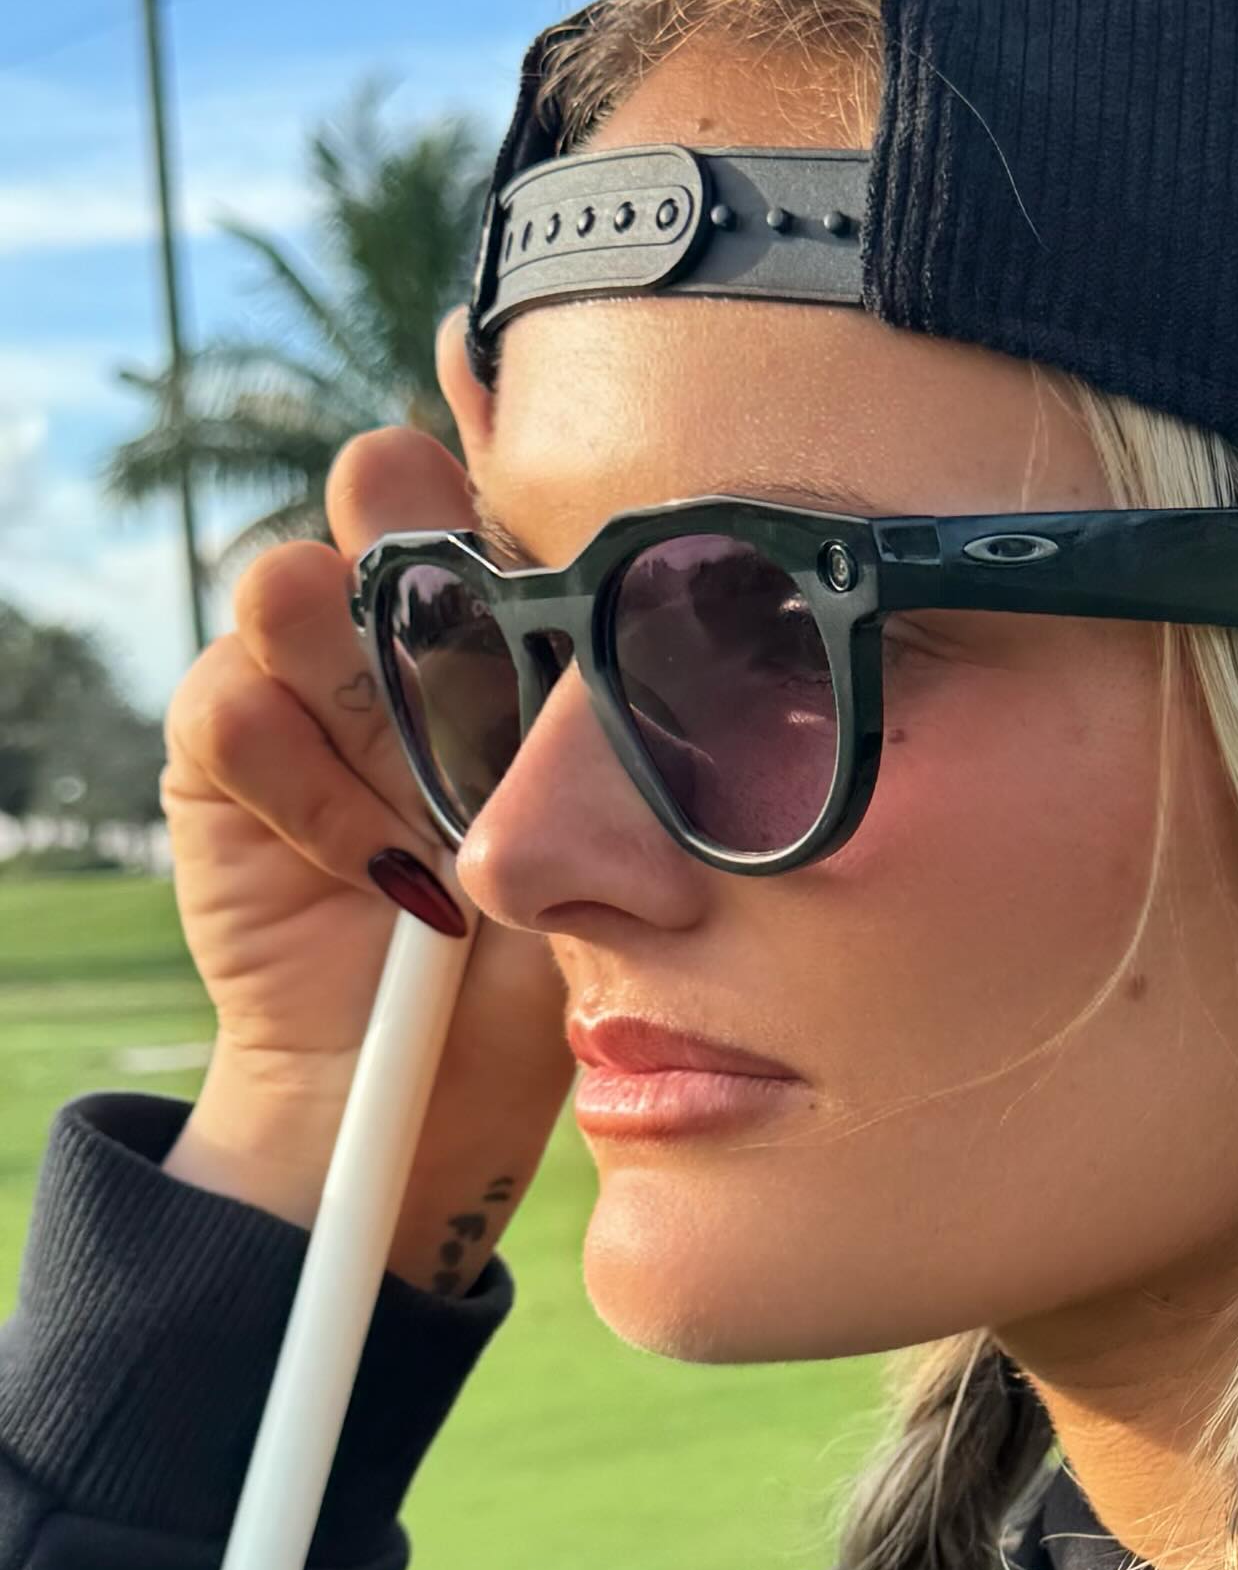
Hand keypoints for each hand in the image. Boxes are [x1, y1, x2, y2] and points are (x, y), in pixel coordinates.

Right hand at [160, 426, 571, 1291]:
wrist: (429, 1088)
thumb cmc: (547, 955)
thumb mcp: (606, 834)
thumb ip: (609, 723)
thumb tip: (685, 630)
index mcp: (505, 612)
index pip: (502, 485)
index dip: (519, 486)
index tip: (568, 546)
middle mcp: (394, 623)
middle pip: (379, 481)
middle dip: (419, 534)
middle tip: (472, 630)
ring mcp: (300, 677)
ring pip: (285, 582)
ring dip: (358, 683)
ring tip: (432, 800)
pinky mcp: (218, 747)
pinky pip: (231, 709)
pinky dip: (308, 792)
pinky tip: (380, 873)